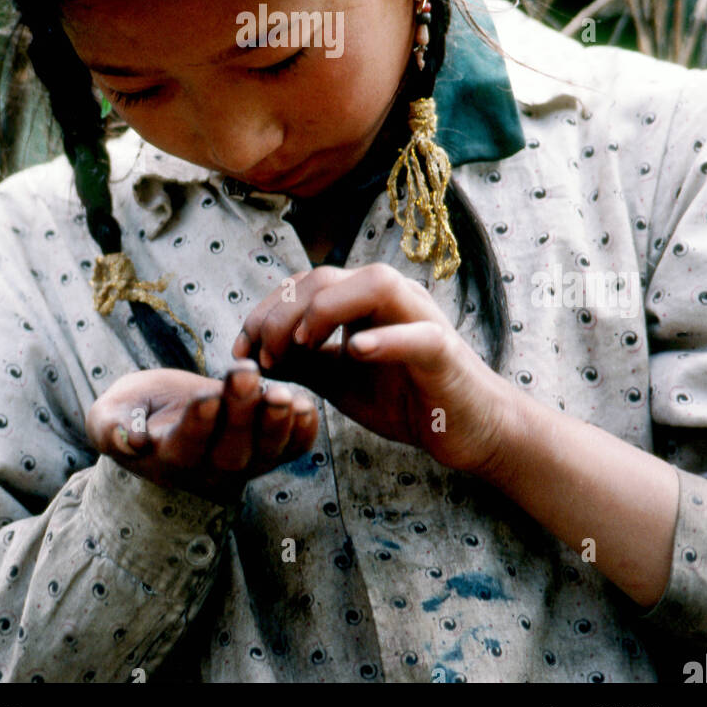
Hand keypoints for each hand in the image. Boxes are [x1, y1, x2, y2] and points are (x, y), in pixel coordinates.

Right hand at [85, 362, 318, 502]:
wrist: (165, 419)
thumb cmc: (134, 412)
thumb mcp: (107, 416)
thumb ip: (111, 427)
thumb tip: (130, 440)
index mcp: (170, 457)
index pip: (188, 444)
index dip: (199, 422)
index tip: (206, 395)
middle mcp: (210, 468)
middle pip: (231, 450)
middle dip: (240, 411)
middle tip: (245, 373)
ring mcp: (244, 463)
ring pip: (266, 452)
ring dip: (277, 423)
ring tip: (281, 392)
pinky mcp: (269, 450)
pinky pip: (291, 450)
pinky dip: (302, 433)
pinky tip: (307, 407)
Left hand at [232, 263, 521, 476]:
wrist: (467, 429)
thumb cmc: (405, 398)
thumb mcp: (340, 380)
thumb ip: (304, 362)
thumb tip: (254, 354)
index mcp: (364, 301)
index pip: (306, 284)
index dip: (266, 311)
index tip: (239, 350)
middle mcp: (391, 297)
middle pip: (329, 277)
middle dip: (284, 312)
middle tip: (261, 354)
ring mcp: (420, 317)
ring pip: (375, 284)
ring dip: (327, 310)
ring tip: (301, 346)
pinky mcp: (443, 351)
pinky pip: (416, 334)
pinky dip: (385, 338)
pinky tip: (354, 352)